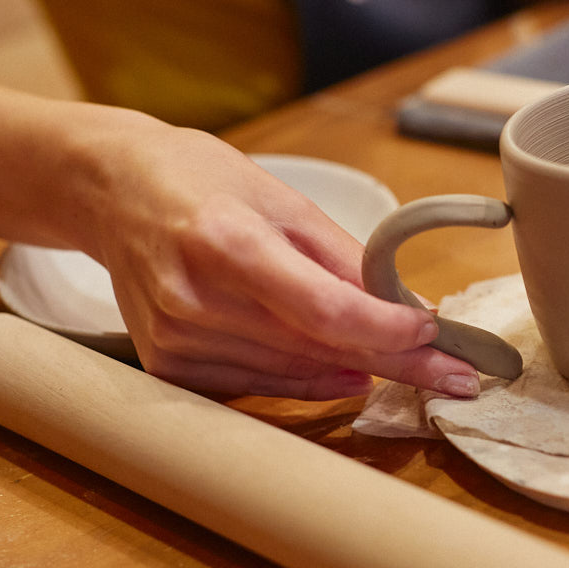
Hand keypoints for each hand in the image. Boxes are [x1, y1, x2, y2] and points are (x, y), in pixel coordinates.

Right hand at [73, 111, 479, 399]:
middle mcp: (195, 299)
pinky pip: (258, 385)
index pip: (325, 309)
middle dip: (396, 363)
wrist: (112, 192)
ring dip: (353, 372)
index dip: (387, 331)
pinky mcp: (167, 365)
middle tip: (455, 376)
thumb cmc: (202, 182)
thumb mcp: (284, 200)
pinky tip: (336, 366)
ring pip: (294, 374)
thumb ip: (345, 260)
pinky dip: (304, 377)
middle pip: (318, 349)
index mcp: (227, 242)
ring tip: (397, 361)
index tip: (436, 336)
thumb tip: (407, 311)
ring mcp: (176, 340)